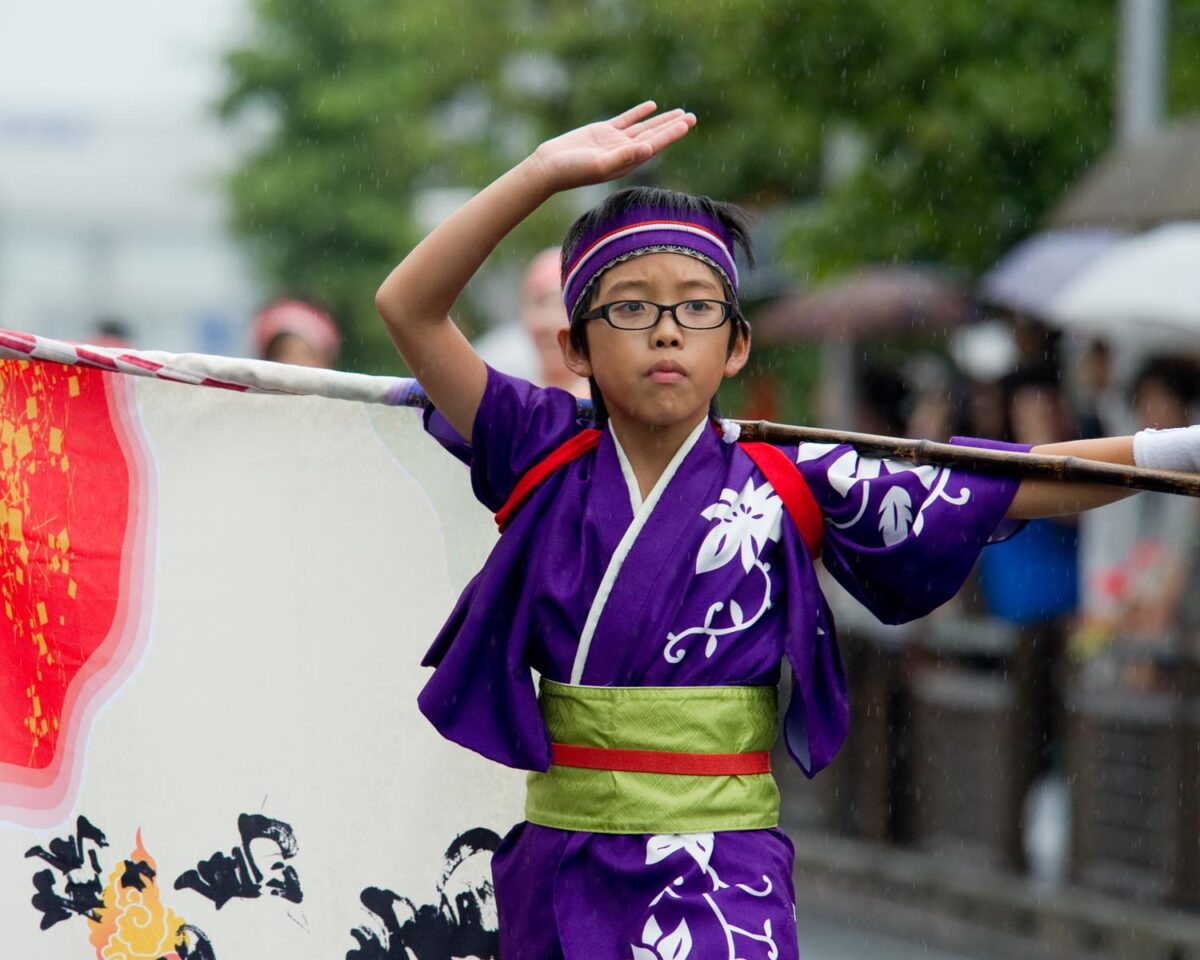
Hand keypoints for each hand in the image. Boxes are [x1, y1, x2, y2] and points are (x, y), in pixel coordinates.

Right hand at [529, 102, 695, 191]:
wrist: (550, 167)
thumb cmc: (573, 171)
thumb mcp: (600, 165)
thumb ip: (624, 157)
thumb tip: (648, 149)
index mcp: (628, 162)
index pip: (655, 144)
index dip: (671, 134)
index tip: (687, 124)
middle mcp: (625, 152)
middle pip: (654, 135)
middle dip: (673, 126)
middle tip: (692, 117)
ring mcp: (614, 141)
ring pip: (643, 127)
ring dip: (661, 120)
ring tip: (679, 113)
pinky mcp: (602, 132)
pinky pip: (626, 119)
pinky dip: (639, 113)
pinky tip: (651, 106)